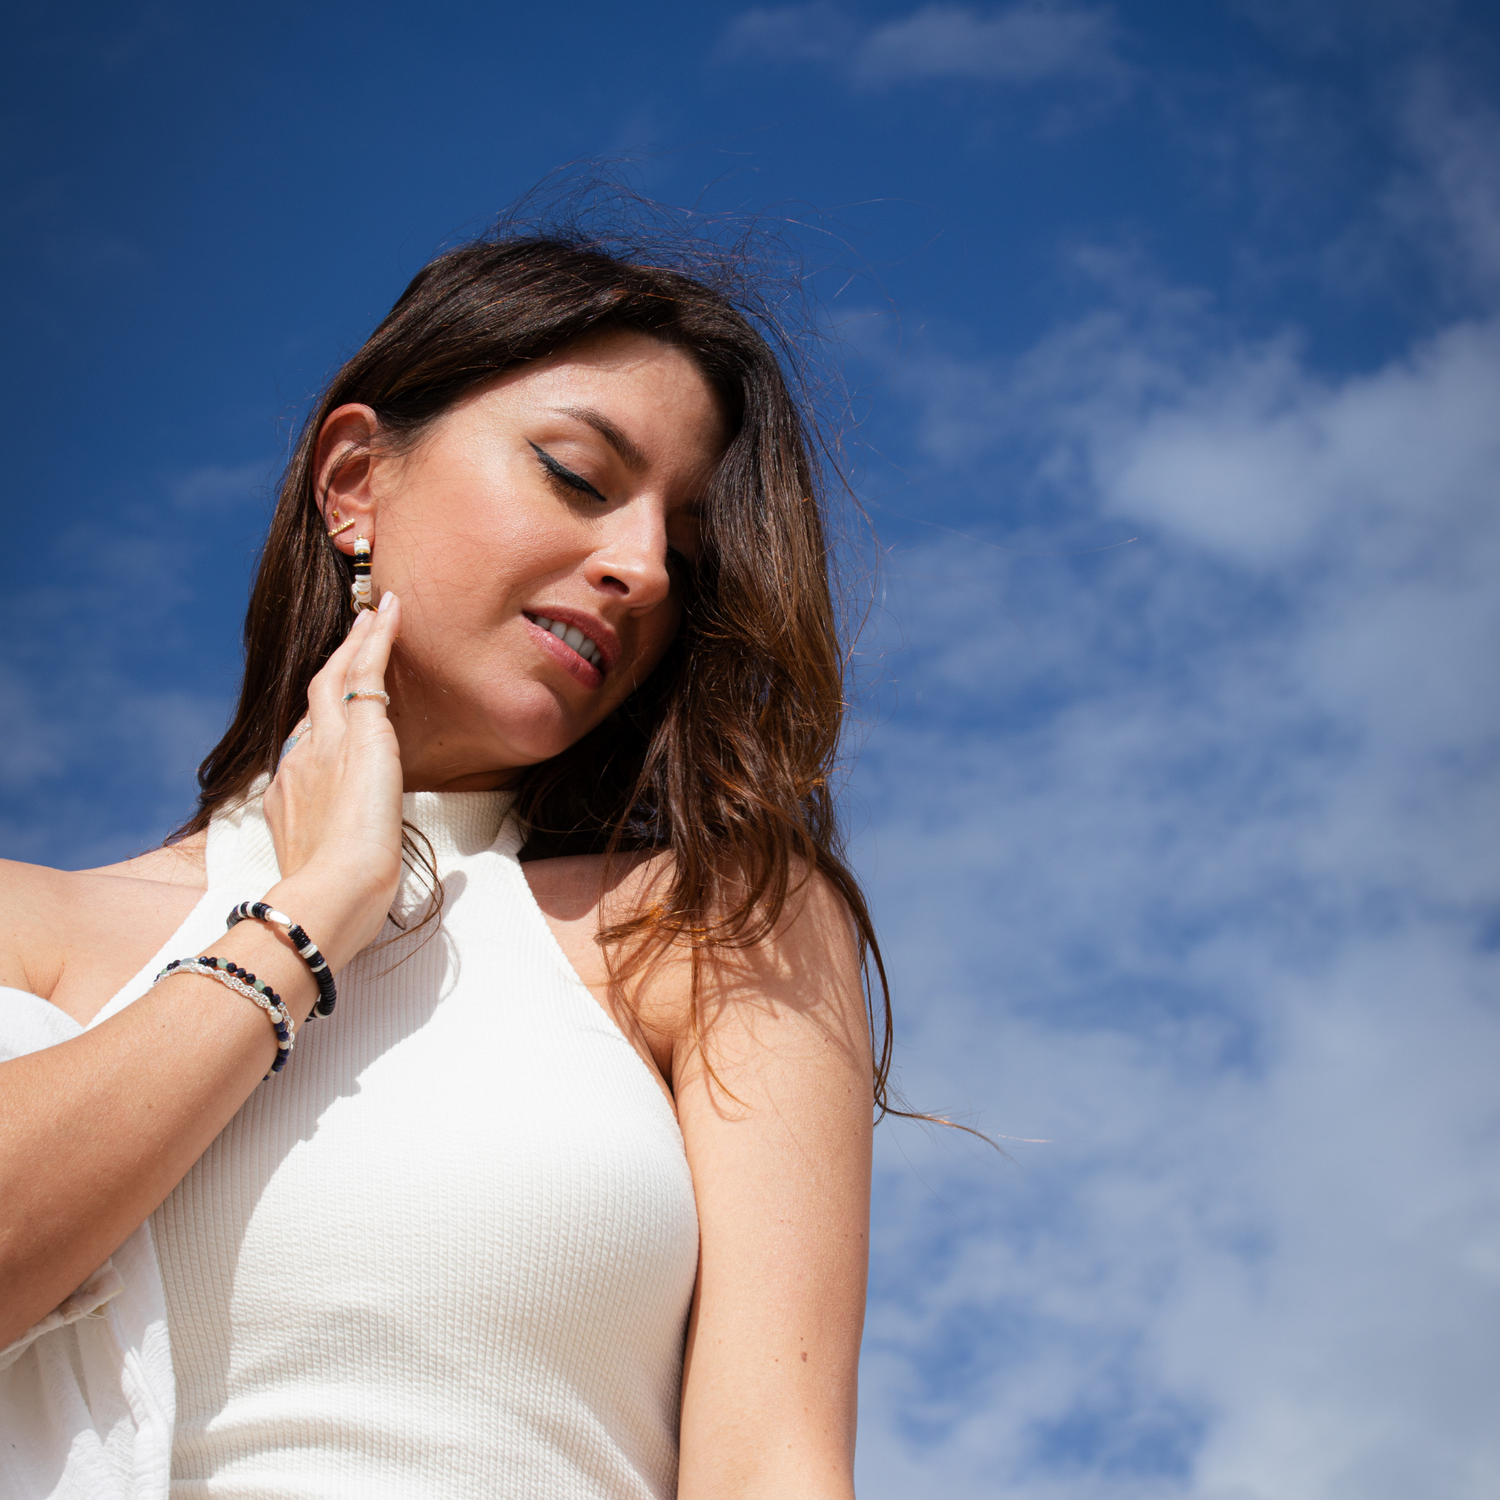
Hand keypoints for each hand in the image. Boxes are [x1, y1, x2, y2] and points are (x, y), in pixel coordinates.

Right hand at [260, 595, 404, 970]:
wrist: (332, 893)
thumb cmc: (340, 899)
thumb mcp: (340, 872)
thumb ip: (357, 858)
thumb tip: (385, 872)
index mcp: (292, 794)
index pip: (307, 740)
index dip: (323, 715)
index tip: (335, 700)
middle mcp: (300, 759)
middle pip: (316, 697)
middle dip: (332, 664)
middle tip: (351, 635)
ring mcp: (325, 742)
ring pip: (337, 674)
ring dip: (355, 641)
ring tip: (373, 612)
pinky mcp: (360, 733)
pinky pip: (367, 669)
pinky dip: (378, 638)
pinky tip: (391, 611)